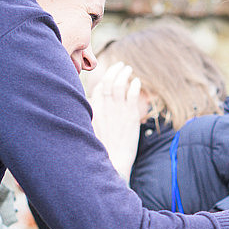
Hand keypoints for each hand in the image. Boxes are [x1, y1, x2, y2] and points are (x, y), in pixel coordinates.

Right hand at [90, 63, 140, 182]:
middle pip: (108, 82)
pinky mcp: (130, 115)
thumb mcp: (91, 134)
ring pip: (120, 84)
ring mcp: (117, 111)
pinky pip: (132, 94)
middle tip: (120, 65)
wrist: (114, 163)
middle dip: (114, 71)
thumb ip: (93, 121)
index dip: (104, 80)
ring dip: (124, 74)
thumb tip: (92, 115)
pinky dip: (134, 85)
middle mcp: (104, 108)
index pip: (98, 89)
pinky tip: (136, 82)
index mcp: (94, 112)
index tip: (109, 76)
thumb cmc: (103, 152)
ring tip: (128, 69)